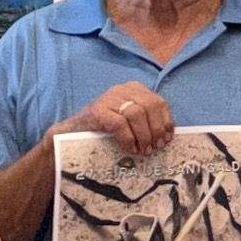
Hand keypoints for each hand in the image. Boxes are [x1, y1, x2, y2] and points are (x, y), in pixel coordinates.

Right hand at [59, 80, 174, 156]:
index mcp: (134, 89)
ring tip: (143, 150)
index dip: (165, 122)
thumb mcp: (129, 121)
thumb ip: (146, 122)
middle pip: (150, 106)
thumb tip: (168, 135)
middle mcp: (122, 89)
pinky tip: (129, 149)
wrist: (72, 132)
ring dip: (143, 136)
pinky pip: (120, 124)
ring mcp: (109, 98)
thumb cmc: (105, 129)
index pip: (159, 102)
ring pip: (137, 114)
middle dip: (156, 130)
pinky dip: (129, 139)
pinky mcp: (98, 110)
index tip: (167, 139)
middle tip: (154, 147)